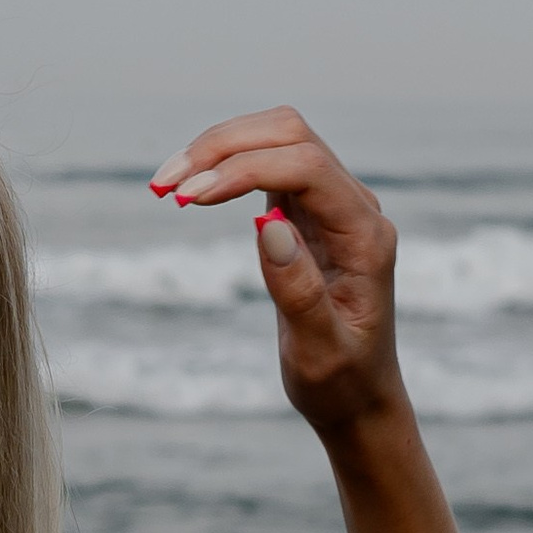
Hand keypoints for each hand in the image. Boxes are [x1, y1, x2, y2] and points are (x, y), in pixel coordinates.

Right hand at [152, 109, 403, 438]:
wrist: (358, 397)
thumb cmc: (342, 381)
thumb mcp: (319, 351)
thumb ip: (298, 291)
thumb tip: (268, 225)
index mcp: (366, 237)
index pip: (308, 168)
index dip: (245, 170)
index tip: (189, 199)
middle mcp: (355, 209)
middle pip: (291, 135)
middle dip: (225, 145)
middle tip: (167, 183)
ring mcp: (332, 205)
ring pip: (277, 140)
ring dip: (219, 149)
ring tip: (166, 183)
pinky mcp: (307, 212)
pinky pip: (268, 164)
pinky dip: (224, 166)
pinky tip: (190, 189)